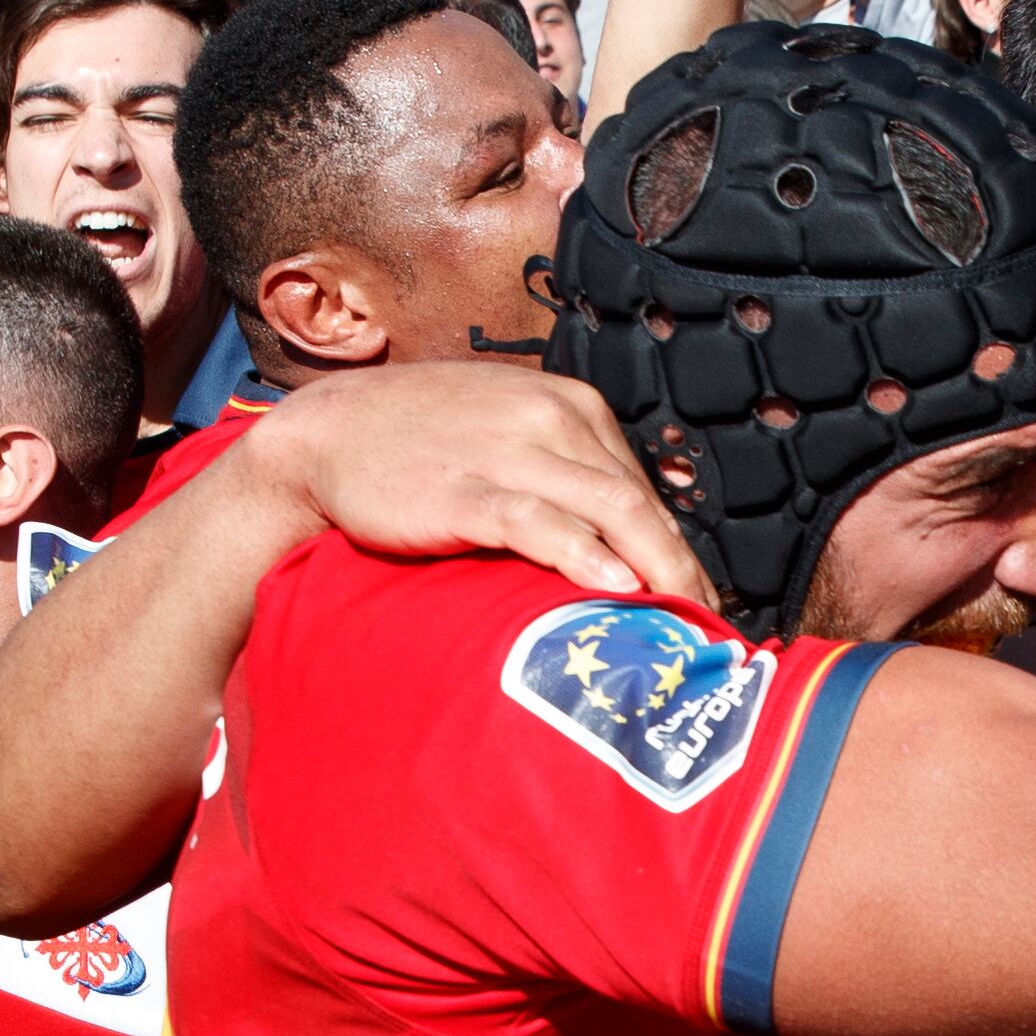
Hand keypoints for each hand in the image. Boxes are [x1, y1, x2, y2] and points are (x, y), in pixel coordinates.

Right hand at [249, 362, 716, 606]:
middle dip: (682, 570)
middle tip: (707, 629)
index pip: (643, 487)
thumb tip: (623, 538)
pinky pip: (541, 523)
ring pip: (611, 510)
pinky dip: (586, 556)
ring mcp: (509, 452)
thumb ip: (566, 468)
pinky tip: (617, 589)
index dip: (677, 548)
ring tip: (681, 622)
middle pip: (641, 503)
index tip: (699, 601)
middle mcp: (551, 419)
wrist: (328, 433)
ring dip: (657, 571)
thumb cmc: (422, 441)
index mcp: (571, 406)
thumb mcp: (508, 431)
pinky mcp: (466, 491)